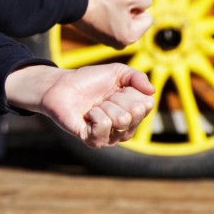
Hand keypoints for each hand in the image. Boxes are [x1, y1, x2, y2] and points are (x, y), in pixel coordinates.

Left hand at [4, 64, 156, 148]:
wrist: (62, 86)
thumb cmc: (90, 81)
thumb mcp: (118, 72)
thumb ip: (138, 77)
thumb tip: (152, 91)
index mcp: (135, 115)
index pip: (146, 104)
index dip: (130, 91)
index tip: (116, 90)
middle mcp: (126, 130)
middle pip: (135, 112)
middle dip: (116, 98)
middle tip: (103, 99)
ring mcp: (110, 138)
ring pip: (120, 120)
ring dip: (104, 106)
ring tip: (94, 106)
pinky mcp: (93, 141)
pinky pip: (103, 126)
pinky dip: (94, 114)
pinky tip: (87, 115)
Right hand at [78, 0, 152, 46]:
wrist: (72, 3)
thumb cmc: (100, 0)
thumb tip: (145, 4)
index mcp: (130, 37)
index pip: (148, 17)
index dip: (137, 6)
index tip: (121, 4)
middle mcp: (120, 44)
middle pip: (136, 20)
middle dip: (128, 10)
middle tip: (112, 5)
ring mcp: (109, 41)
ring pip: (125, 20)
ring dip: (119, 11)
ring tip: (105, 7)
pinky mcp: (100, 36)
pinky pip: (113, 22)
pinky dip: (109, 14)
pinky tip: (99, 10)